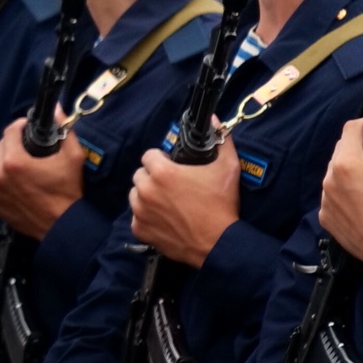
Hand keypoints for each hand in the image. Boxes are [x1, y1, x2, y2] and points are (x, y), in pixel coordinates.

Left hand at [0, 117, 85, 238]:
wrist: (62, 227)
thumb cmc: (67, 192)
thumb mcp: (73, 157)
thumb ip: (64, 131)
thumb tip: (57, 110)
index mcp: (13, 162)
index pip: (9, 132)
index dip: (20, 125)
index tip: (28, 127)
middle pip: (1, 148)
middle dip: (14, 145)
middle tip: (30, 150)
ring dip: (8, 165)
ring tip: (25, 170)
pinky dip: (3, 183)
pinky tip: (19, 187)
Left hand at [130, 130, 240, 264]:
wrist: (218, 243)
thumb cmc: (222, 205)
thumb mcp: (228, 167)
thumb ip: (221, 140)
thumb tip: (214, 119)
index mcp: (162, 173)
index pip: (148, 155)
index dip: (160, 159)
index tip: (170, 165)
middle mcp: (146, 190)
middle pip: (139, 175)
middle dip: (152, 177)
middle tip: (170, 185)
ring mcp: (141, 211)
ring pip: (135, 195)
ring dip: (146, 195)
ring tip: (166, 202)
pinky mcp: (141, 229)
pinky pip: (136, 217)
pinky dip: (146, 217)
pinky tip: (163, 218)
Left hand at [318, 119, 362, 292]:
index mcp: (348, 164)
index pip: (350, 129)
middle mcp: (330, 179)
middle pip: (340, 151)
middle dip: (357, 148)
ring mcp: (324, 199)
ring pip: (334, 175)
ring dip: (348, 172)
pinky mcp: (325, 217)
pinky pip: (332, 197)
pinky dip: (343, 194)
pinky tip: (360, 201)